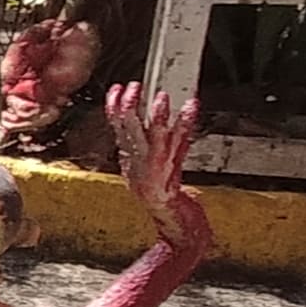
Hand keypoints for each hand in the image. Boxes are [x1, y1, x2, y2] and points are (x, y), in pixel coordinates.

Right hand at [108, 84, 208, 237]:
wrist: (170, 219)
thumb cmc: (158, 196)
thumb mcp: (138, 170)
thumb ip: (134, 149)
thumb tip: (130, 125)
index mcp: (130, 155)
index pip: (117, 125)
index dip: (115, 106)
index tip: (118, 89)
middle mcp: (140, 158)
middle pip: (129, 128)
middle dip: (130, 106)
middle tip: (134, 87)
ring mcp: (156, 163)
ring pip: (152, 136)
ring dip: (156, 116)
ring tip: (161, 97)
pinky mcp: (173, 167)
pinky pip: (181, 141)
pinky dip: (186, 123)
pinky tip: (190, 108)